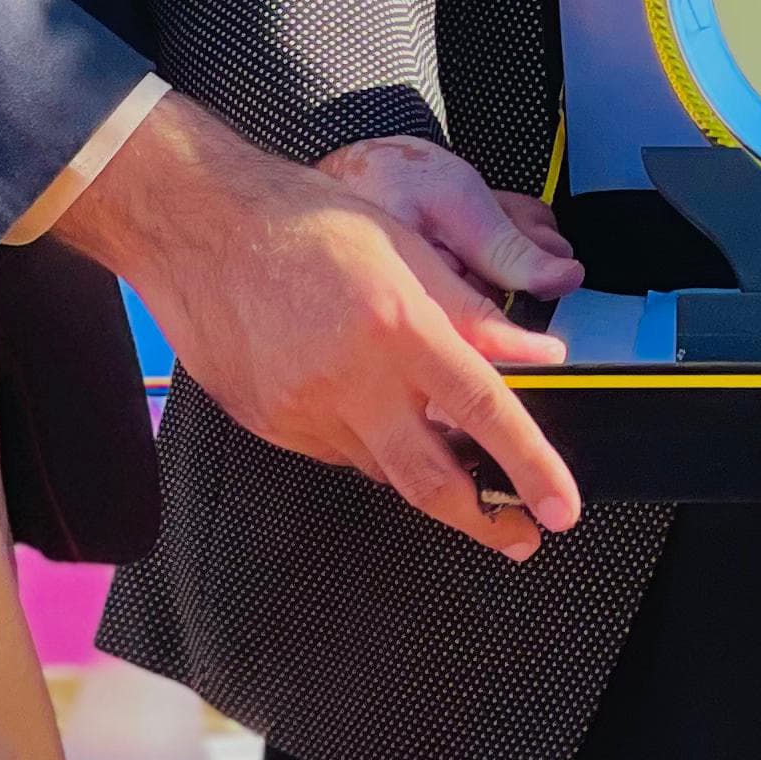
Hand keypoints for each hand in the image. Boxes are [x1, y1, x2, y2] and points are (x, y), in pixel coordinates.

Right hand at [57, 93, 584, 557]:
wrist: (203, 231)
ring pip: (383, 469)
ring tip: (443, 447)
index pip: (481, 410)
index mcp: (397, 326)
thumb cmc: (308, 224)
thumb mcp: (409, 248)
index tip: (557, 507)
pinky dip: (370, 443)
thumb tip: (537, 353)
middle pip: (429, 479)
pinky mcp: (273, 427)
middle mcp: (351, 379)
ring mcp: (305, 411)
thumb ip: (475, 311)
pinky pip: (338, 454)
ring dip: (421, 468)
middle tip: (518, 535)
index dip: (528, 465)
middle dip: (483, 520)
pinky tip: (369, 404)